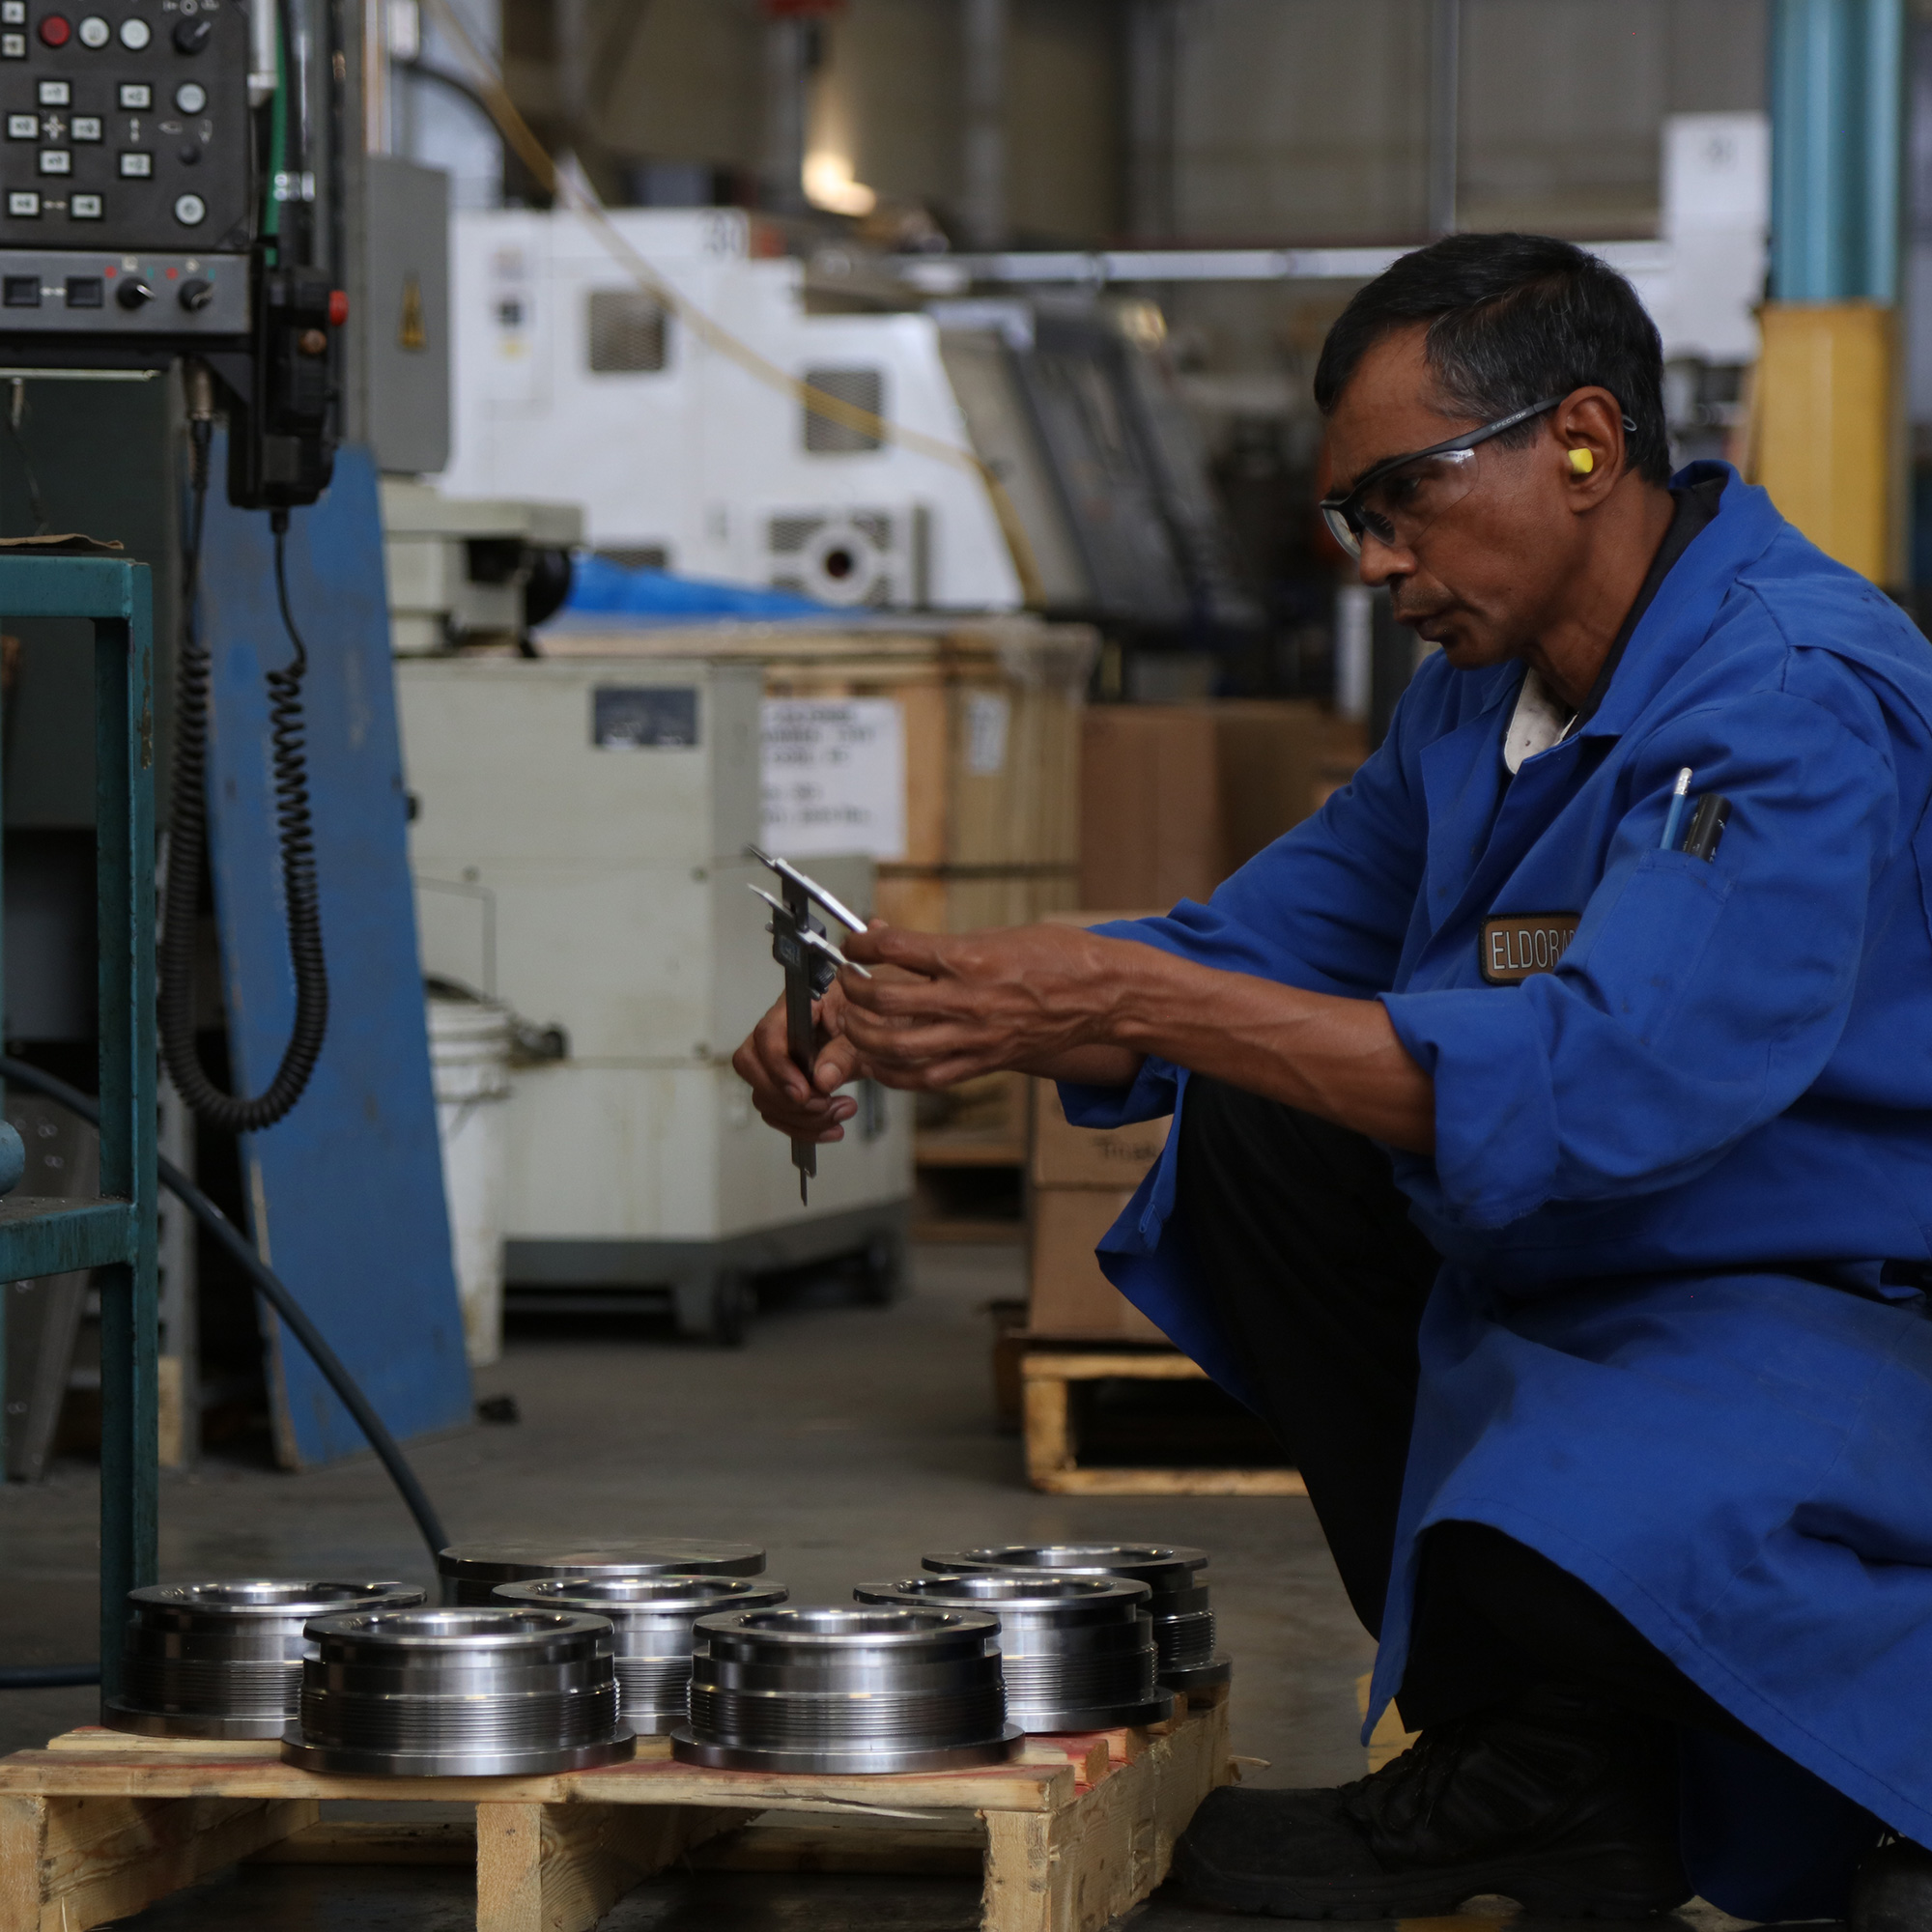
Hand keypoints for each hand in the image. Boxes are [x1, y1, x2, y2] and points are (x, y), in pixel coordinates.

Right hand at [730, 982, 863, 1141]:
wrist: (884, 1032)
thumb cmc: (876, 1020)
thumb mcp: (869, 1033)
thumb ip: (845, 1053)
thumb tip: (821, 1080)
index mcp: (799, 1005)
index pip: (767, 1033)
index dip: (778, 1066)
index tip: (802, 1093)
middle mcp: (779, 1029)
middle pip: (751, 1065)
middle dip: (785, 1098)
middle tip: (825, 1105)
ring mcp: (777, 1057)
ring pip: (763, 1095)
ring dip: (800, 1117)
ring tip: (842, 1113)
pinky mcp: (785, 1082)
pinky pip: (777, 1112)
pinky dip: (803, 1127)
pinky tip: (832, 1128)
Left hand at [836, 922, 1128, 1088]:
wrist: (1104, 995)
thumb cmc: (1059, 957)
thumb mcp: (998, 934)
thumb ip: (945, 944)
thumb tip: (896, 941)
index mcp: (970, 958)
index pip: (895, 950)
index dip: (861, 947)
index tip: (853, 946)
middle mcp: (967, 999)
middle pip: (884, 1000)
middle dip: (853, 990)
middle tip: (847, 983)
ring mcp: (974, 1037)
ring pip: (895, 1046)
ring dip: (862, 1034)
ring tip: (854, 1021)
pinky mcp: (984, 1062)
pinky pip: (924, 1077)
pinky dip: (891, 1071)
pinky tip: (878, 1060)